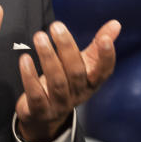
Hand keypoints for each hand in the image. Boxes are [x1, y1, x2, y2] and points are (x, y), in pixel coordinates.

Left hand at [15, 19, 121, 141]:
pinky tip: (24, 59)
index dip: (106, 57)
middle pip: (76, 72)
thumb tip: (115, 23)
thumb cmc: (67, 83)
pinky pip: (36, 94)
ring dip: (48, 57)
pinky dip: (29, 76)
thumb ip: (98, 45)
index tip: (105, 39)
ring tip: (40, 37)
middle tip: (56, 26)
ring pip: (56, 82)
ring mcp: (60, 105)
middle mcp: (78, 95)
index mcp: (92, 83)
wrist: (45, 117)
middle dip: (66, 47)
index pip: (104, 71)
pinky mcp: (40, 111)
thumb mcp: (84, 65)